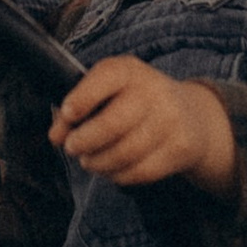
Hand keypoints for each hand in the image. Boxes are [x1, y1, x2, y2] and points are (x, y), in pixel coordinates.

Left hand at [50, 56, 236, 197]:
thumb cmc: (134, 103)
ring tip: (90, 161)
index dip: (82, 98)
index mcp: (129, 70)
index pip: (106, 77)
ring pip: (124, 153)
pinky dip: (118, 175)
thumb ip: (76, 109)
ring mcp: (170, 120)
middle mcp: (154, 91)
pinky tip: (113, 169)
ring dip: (98, 163)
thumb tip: (56, 136)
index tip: (67, 115)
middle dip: (84, 141)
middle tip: (73, 148)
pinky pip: (140, 171)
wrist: (191, 117)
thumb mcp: (107, 93)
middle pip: (112, 124)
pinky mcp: (180, 148)